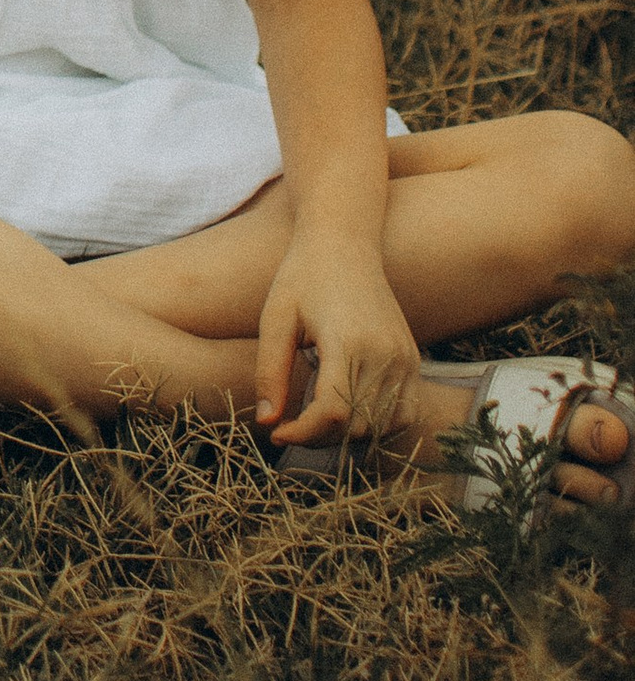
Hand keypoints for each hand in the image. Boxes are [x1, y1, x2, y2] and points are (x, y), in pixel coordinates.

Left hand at [255, 235, 421, 446]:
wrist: (344, 244)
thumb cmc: (302, 277)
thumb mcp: (276, 319)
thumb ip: (270, 372)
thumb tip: (267, 422)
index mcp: (349, 341)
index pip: (333, 413)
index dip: (303, 434)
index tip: (276, 432)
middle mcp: (385, 354)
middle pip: (356, 425)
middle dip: (318, 437)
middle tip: (288, 427)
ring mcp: (405, 358)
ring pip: (381, 426)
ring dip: (347, 435)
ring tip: (313, 421)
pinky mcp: (412, 359)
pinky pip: (404, 412)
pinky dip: (378, 425)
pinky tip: (348, 414)